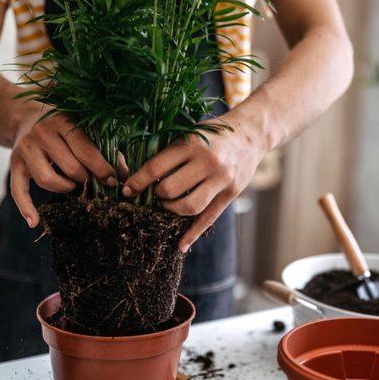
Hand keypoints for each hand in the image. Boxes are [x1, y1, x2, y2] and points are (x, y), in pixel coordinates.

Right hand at [10, 111, 115, 227]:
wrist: (26, 117)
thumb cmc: (64, 127)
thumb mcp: (84, 129)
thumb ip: (106, 150)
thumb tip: (125, 176)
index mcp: (63, 122)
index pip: (85, 151)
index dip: (101, 170)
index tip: (111, 181)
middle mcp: (42, 133)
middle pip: (69, 167)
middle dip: (85, 180)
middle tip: (91, 182)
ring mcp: (26, 148)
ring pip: (47, 180)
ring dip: (65, 188)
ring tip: (73, 186)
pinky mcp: (14, 163)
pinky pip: (18, 190)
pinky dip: (26, 208)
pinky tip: (34, 222)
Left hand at [122, 117, 266, 251]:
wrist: (250, 134)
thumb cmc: (213, 134)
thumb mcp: (190, 134)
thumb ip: (169, 153)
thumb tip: (139, 176)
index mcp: (191, 144)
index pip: (156, 168)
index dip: (138, 182)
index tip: (128, 190)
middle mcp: (207, 162)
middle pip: (170, 189)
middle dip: (157, 196)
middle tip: (156, 195)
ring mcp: (221, 179)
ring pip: (189, 207)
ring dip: (172, 211)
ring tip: (168, 206)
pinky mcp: (231, 193)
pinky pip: (209, 218)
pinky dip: (193, 234)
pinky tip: (181, 246)